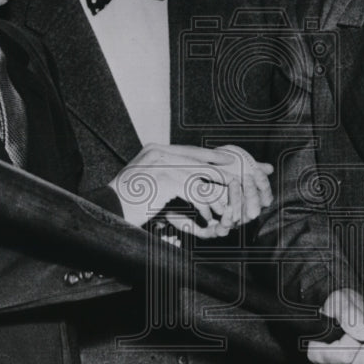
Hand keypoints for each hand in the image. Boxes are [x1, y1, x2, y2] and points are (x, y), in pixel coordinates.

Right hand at [109, 143, 272, 237]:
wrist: (107, 210)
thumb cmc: (127, 201)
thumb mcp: (149, 181)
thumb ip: (169, 175)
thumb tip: (195, 182)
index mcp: (158, 149)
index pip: (195, 151)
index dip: (218, 157)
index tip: (238, 162)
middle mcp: (161, 151)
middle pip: (204, 158)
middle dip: (231, 168)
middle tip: (256, 173)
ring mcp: (163, 163)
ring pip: (204, 174)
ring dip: (219, 192)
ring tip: (233, 204)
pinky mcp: (165, 178)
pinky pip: (195, 189)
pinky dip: (206, 203)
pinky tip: (213, 214)